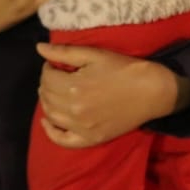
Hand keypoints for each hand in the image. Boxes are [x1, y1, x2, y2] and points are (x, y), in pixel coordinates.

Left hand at [35, 43, 189, 147]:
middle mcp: (74, 110)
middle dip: (47, 83)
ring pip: (51, 115)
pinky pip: (62, 140)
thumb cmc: (123, 69)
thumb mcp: (94, 55)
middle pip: (46, 96)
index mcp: (73, 87)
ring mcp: (82, 128)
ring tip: (55, 92)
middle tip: (56, 76)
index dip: (48, 68)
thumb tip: (39, 48)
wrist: (151, 91)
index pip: (47, 77)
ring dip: (47, 101)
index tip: (56, 64)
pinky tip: (48, 121)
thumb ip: (64, 52)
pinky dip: (51, 132)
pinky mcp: (91, 139)